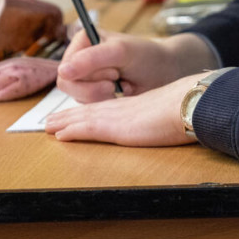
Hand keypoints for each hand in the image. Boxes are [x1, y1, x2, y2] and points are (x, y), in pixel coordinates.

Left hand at [45, 73, 203, 145]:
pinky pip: (87, 128)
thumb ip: (166, 118)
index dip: (89, 111)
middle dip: (70, 116)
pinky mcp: (115, 128)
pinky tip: (59, 135)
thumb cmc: (189, 108)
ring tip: (48, 126)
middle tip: (51, 121)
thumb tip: (175, 122)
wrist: (190, 103)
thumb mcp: (173, 113)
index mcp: (136, 106)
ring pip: (83, 118)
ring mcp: (118, 117)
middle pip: (90, 111)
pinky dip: (72, 131)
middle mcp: (123, 109)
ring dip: (65, 122)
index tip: (77, 115)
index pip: (106, 108)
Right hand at [56, 29, 217, 102]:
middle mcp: (81, 58)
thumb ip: (92, 59)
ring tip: (122, 84)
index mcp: (83, 41)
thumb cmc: (147, 56)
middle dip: (95, 87)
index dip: (87, 76)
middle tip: (118, 80)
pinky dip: (106, 101)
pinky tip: (121, 92)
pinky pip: (88, 104)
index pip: (65, 68)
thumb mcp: (121, 52)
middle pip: (68, 85)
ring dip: (102, 95)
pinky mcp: (94, 91)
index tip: (113, 72)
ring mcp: (87, 76)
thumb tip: (63, 70)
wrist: (165, 71)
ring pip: (78, 96)